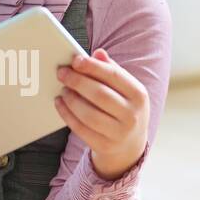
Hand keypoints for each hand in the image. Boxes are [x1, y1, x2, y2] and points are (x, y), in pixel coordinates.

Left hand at [54, 48, 149, 179]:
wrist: (130, 144)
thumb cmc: (124, 108)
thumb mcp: (126, 89)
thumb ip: (112, 70)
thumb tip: (98, 53)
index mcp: (139, 95)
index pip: (114, 76)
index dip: (93, 67)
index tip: (75, 60)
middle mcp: (132, 115)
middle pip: (100, 94)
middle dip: (77, 81)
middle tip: (62, 73)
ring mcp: (119, 133)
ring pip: (89, 114)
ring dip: (71, 99)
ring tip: (63, 89)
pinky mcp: (104, 146)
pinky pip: (81, 129)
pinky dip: (67, 115)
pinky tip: (60, 103)